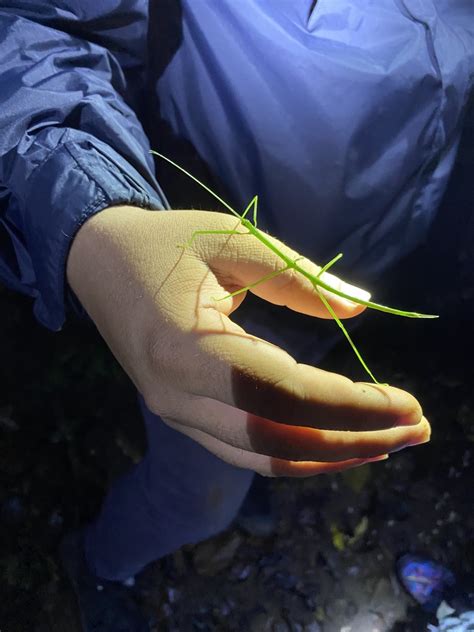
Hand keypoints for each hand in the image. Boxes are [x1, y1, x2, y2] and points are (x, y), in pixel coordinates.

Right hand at [67, 206, 429, 476]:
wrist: (99, 262)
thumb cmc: (165, 243)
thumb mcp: (232, 240)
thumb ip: (295, 276)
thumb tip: (360, 305)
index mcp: (184, 347)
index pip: (280, 393)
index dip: (348, 404)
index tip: (406, 402)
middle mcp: (175, 395)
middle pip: (276, 437)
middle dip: (354, 439)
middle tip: (418, 429)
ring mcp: (174, 412)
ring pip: (262, 456)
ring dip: (331, 456)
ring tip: (388, 442)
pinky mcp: (180, 415)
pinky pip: (245, 450)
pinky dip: (297, 454)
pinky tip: (336, 444)